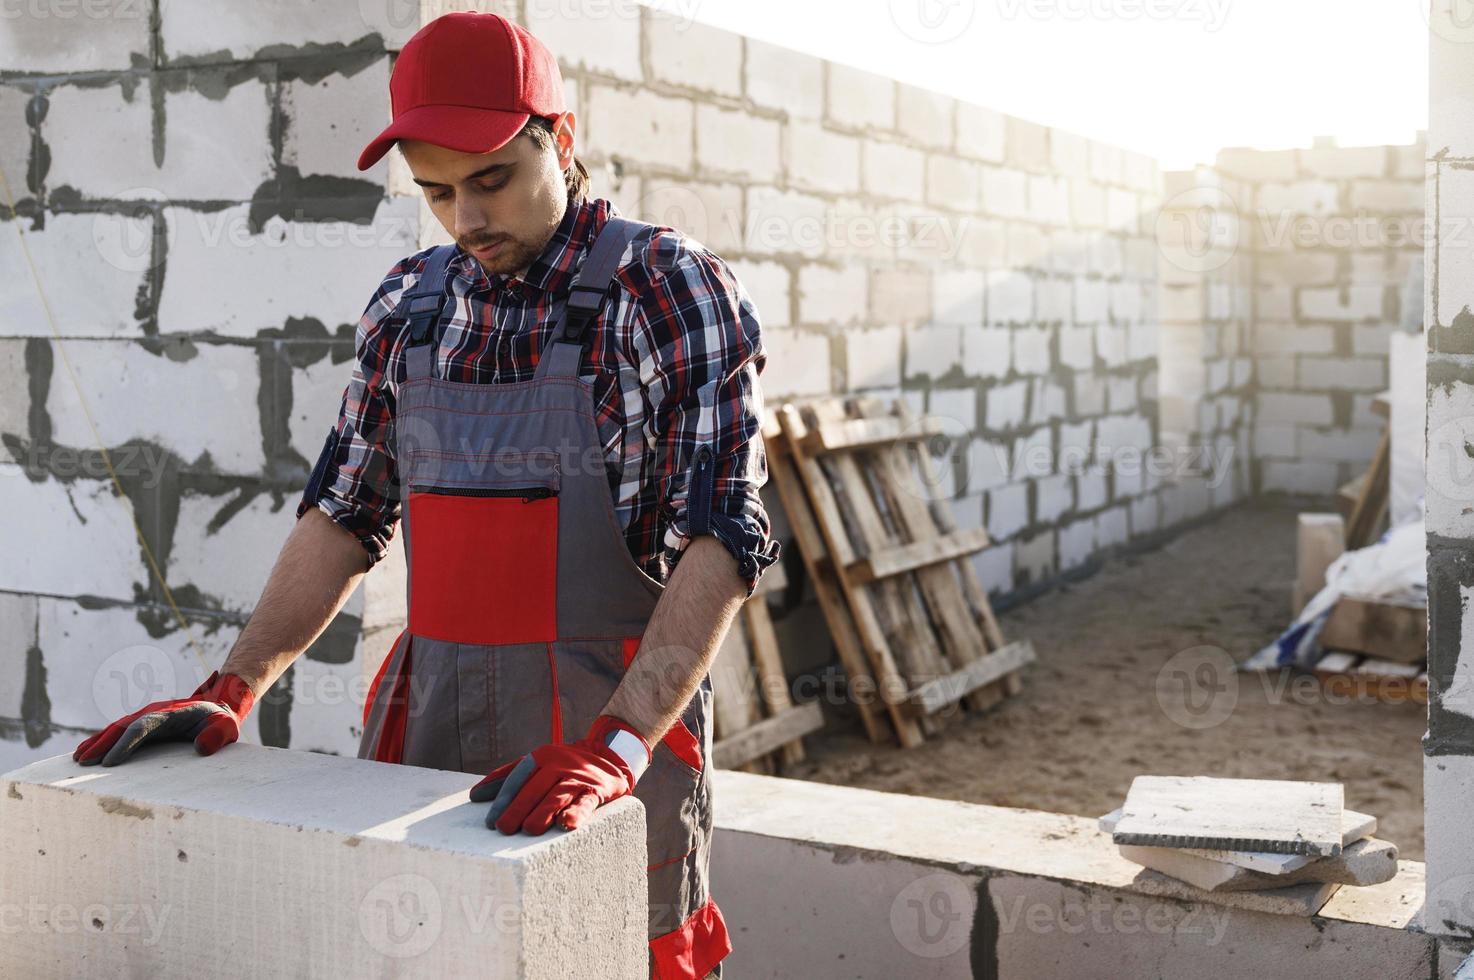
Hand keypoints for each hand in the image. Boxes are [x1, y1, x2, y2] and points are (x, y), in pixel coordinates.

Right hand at [72, 670, 255, 766]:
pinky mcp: (145, 724)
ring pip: (117, 728)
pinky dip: (104, 740)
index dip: (125, 744)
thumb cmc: (222, 721)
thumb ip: (218, 735)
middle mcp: (154, 712)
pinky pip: (121, 731)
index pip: (142, 727)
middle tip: (83, 762)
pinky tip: (89, 751)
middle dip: (102, 744)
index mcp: (171, 713)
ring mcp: (147, 716)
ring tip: (78, 758)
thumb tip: (201, 747)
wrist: (221, 708)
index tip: (110, 762)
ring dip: (98, 742)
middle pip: (123, 727)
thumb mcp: (226, 727)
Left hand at [468, 715, 650, 834]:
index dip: (503, 799)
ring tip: (530, 829)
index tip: (491, 822)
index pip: (518, 778)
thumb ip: (507, 777)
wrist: (610, 758)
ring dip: (543, 812)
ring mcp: (578, 777)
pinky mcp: (596, 791)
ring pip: (557, 795)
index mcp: (541, 757)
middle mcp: (559, 764)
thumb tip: (474, 796)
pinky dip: (576, 813)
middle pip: (535, 788)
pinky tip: (566, 824)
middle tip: (504, 829)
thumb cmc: (564, 768)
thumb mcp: (537, 765)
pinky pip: (585, 802)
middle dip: (518, 808)